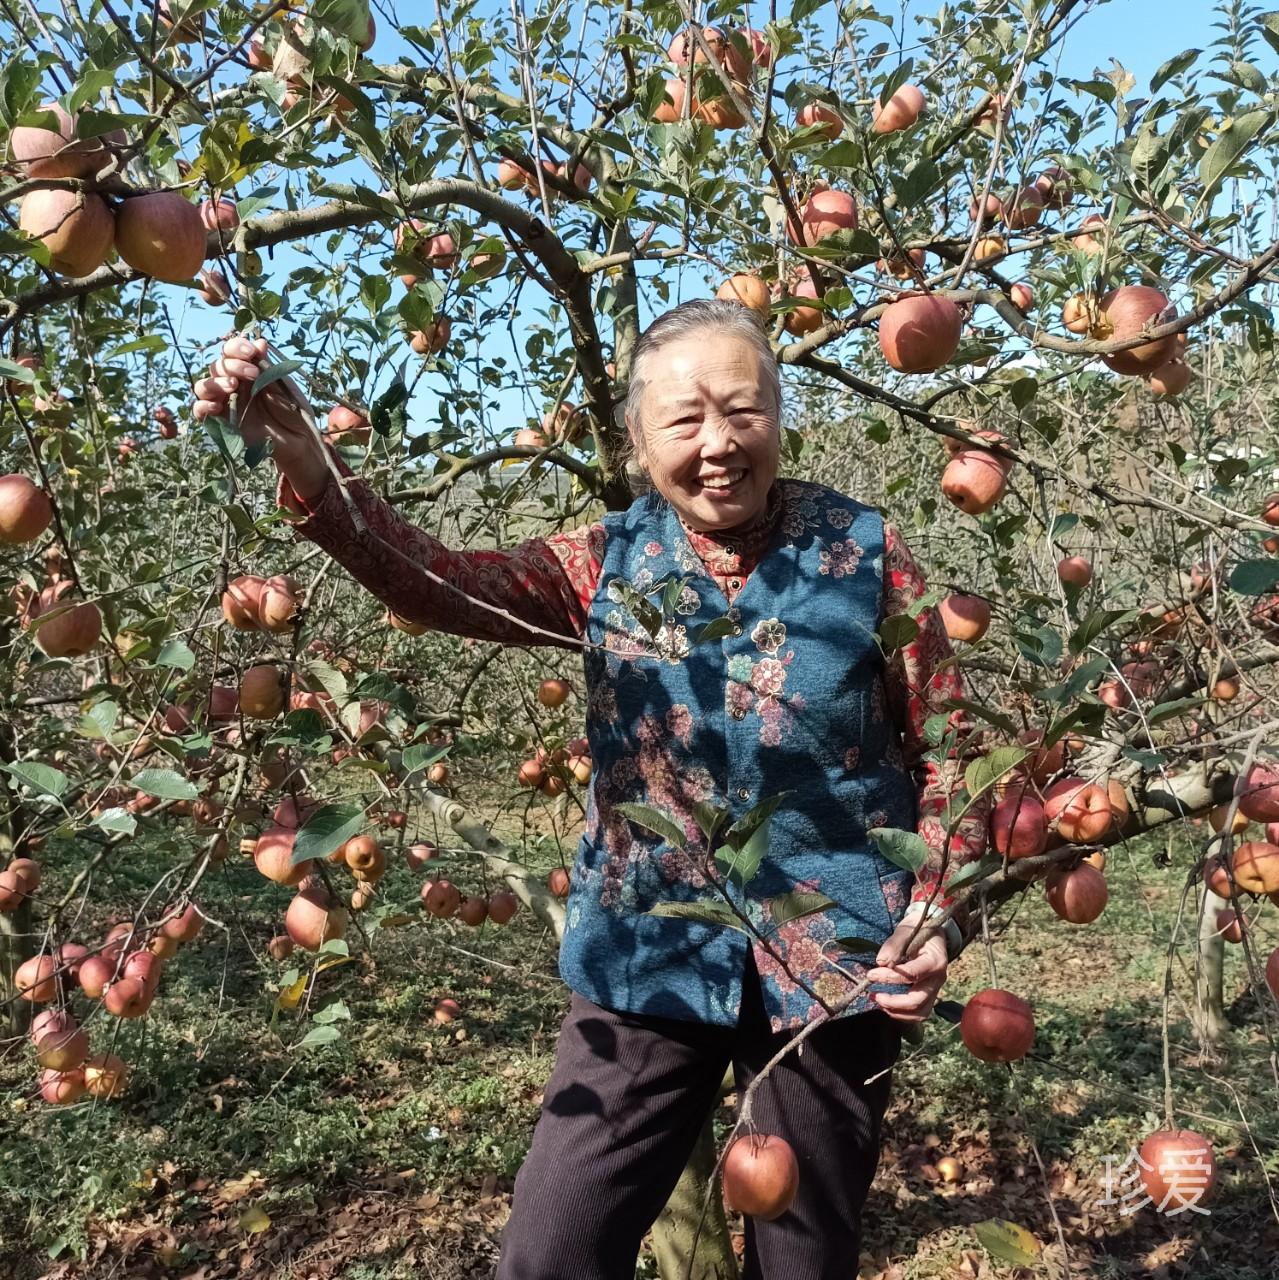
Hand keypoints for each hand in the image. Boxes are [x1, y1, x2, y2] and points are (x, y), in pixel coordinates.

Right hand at [192, 336, 328, 498]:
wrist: (300, 439)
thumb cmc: (294, 410)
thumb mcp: (282, 383)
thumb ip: (268, 365)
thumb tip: (259, 341)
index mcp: (247, 371)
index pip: (230, 352)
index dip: (236, 347)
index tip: (251, 352)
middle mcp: (233, 385)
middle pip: (216, 367)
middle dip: (232, 365)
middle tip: (253, 373)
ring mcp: (226, 404)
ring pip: (203, 386)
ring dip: (215, 382)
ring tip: (234, 385)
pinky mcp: (222, 423)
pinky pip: (200, 412)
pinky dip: (203, 405)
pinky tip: (218, 405)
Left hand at [865, 920, 948, 1022]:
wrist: (932, 930)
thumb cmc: (919, 928)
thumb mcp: (907, 929)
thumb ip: (895, 944)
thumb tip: (881, 961)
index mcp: (935, 961)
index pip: (912, 975)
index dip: (889, 977)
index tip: (871, 974)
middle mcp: (938, 979)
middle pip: (918, 1000)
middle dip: (894, 1002)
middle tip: (874, 996)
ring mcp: (935, 989)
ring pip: (920, 1012)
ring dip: (898, 1012)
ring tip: (878, 1002)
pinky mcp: (929, 994)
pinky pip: (919, 1012)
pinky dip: (902, 1013)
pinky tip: (887, 1006)